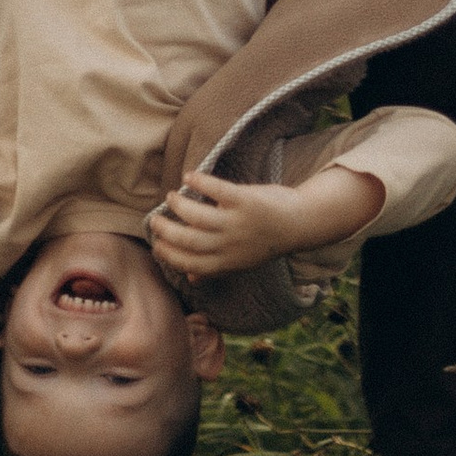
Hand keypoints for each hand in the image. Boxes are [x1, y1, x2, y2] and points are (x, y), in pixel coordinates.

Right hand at [145, 165, 376, 277]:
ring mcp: (236, 223)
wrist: (300, 223)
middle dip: (166, 230)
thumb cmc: (266, 241)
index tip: (156, 244)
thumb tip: (191, 280)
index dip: (169, 254)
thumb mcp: (241, 261)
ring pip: (196, 216)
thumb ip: (216, 268)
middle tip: (154, 219)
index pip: (189, 263)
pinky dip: (200, 181)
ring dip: (179, 205)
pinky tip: (189, 175)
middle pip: (188, 240)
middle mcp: (229, 246)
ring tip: (172, 196)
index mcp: (226, 262)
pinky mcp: (245, 200)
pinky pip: (216, 190)